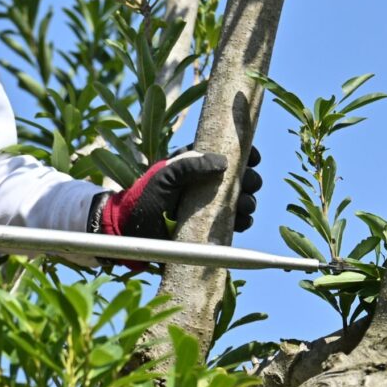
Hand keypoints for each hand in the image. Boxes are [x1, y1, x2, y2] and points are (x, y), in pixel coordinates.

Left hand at [92, 148, 262, 239]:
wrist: (132, 232)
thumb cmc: (144, 198)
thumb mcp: (164, 175)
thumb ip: (190, 165)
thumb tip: (223, 161)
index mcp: (196, 165)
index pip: (227, 154)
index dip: (245, 155)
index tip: (253, 159)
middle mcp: (206, 183)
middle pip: (241, 178)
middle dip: (251, 181)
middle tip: (248, 187)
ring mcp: (209, 205)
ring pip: (241, 200)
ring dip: (248, 202)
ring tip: (244, 207)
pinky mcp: (210, 227)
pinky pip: (235, 222)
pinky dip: (243, 221)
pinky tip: (242, 222)